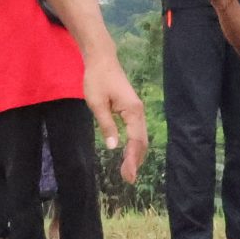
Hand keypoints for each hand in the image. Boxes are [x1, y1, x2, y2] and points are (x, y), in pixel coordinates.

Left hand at [80, 53, 149, 182]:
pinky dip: (135, 145)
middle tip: (128, 179)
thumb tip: (113, 147)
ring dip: (136, 154)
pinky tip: (129, 154)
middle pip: (142, 141)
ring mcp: (137, 110)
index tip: (128, 175)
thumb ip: (106, 125)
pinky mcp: (132, 109)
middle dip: (136, 161)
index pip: (135, 140)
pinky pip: (137, 131)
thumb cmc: (97, 80)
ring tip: (128, 171)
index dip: (132, 160)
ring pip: (141, 137)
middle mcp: (139, 112)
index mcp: (132, 111)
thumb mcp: (97, 104)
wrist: (102, 60)